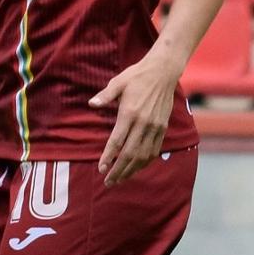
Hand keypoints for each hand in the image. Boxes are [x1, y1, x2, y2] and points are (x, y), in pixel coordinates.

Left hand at [89, 45, 183, 185]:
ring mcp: (155, 127)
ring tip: (121, 180)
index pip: (117, 141)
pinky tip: (137, 168)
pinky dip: (145, 162)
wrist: (163, 72)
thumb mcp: (117, 83)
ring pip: (144, 155)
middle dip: (119, 170)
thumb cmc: (136, 76)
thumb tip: (92, 104)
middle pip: (130, 153)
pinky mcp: (163, 128)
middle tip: (109, 182)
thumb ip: (105, 96)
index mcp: (130, 113)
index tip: (102, 169)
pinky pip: (154, 150)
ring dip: (132, 170)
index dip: (109, 156)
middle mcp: (144, 123)